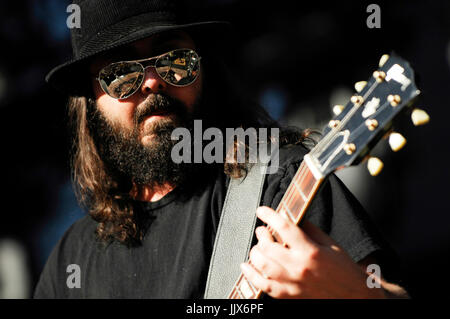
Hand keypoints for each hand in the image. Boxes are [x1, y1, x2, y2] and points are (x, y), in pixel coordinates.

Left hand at [240, 206, 385, 298]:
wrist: (354, 296)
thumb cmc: (344, 269)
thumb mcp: (330, 243)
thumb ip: (309, 230)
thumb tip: (291, 217)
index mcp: (311, 251)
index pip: (284, 227)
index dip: (269, 216)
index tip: (261, 210)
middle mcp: (300, 267)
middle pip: (268, 247)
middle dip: (261, 235)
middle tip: (261, 230)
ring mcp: (293, 283)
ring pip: (263, 266)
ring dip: (255, 253)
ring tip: (257, 247)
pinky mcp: (290, 295)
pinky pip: (264, 286)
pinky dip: (251, 276)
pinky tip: (246, 266)